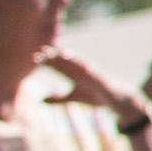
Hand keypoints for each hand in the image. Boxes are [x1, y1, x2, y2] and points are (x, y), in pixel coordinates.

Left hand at [35, 47, 151, 138]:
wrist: (118, 100)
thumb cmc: (96, 97)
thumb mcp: (73, 98)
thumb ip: (58, 98)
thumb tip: (41, 100)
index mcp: (74, 75)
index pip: (58, 67)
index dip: (46, 62)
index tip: (33, 58)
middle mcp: (81, 70)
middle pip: (65, 61)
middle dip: (53, 56)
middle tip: (39, 51)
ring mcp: (90, 72)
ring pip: (76, 62)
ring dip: (65, 57)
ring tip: (55, 52)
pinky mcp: (98, 76)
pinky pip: (89, 68)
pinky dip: (82, 64)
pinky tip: (75, 60)